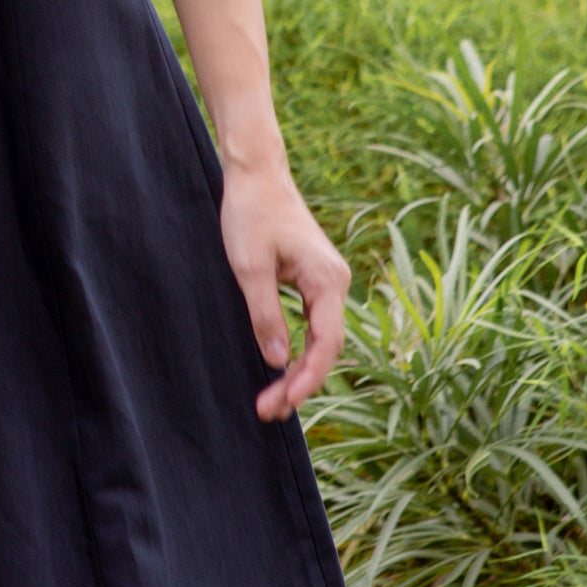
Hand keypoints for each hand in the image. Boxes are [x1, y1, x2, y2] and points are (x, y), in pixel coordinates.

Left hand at [219, 156, 350, 423]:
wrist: (255, 175)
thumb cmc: (251, 214)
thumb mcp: (249, 268)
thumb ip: (265, 315)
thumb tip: (278, 361)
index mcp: (327, 279)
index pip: (326, 343)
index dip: (307, 379)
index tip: (283, 403)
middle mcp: (337, 282)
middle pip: (326, 346)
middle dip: (300, 382)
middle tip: (268, 411)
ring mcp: (327, 281)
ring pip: (320, 338)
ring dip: (299, 370)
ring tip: (272, 401)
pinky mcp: (314, 279)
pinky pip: (313, 323)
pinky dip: (298, 348)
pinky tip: (282, 369)